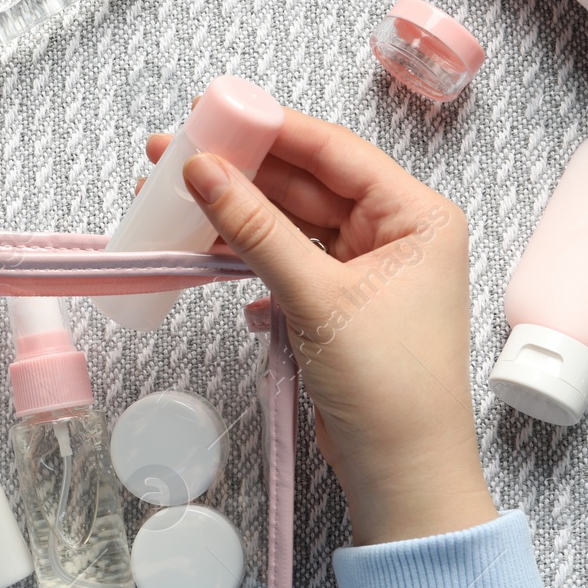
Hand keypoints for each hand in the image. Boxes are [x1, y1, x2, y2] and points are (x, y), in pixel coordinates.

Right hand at [148, 109, 496, 544]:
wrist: (403, 476)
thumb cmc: (389, 385)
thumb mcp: (317, 297)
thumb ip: (255, 228)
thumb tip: (201, 169)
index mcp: (416, 215)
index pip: (334, 151)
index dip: (270, 128)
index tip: (211, 111)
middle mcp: (396, 234)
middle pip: (305, 184)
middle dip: (240, 173)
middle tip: (171, 155)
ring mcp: (365, 270)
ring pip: (289, 224)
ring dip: (234, 218)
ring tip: (171, 202)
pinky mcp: (337, 304)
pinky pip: (285, 262)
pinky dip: (247, 261)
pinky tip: (210, 262)